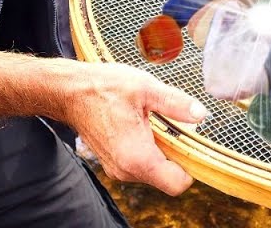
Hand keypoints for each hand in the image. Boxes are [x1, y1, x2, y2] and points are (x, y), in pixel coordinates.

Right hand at [54, 62, 208, 194]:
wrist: (70, 92)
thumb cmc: (102, 88)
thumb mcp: (145, 88)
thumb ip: (175, 103)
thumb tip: (201, 114)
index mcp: (137, 157)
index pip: (178, 183)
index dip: (193, 166)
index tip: (194, 143)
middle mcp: (127, 170)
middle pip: (168, 177)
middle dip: (178, 154)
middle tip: (174, 125)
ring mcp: (119, 168)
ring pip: (155, 170)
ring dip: (163, 150)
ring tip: (155, 121)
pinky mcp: (115, 163)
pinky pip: (142, 164)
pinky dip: (149, 149)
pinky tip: (144, 125)